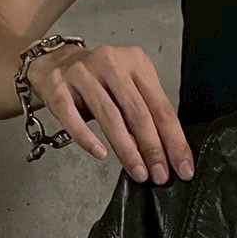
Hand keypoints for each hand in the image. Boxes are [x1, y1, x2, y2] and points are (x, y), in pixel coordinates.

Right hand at [24, 43, 194, 183]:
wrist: (54, 61)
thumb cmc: (100, 82)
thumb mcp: (129, 88)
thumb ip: (147, 113)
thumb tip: (167, 155)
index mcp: (136, 63)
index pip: (161, 108)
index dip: (174, 141)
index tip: (183, 168)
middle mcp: (111, 63)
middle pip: (138, 112)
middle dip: (152, 148)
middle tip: (160, 176)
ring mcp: (82, 73)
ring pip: (110, 116)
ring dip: (126, 149)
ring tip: (138, 173)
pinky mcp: (58, 86)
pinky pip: (73, 117)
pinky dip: (87, 137)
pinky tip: (100, 154)